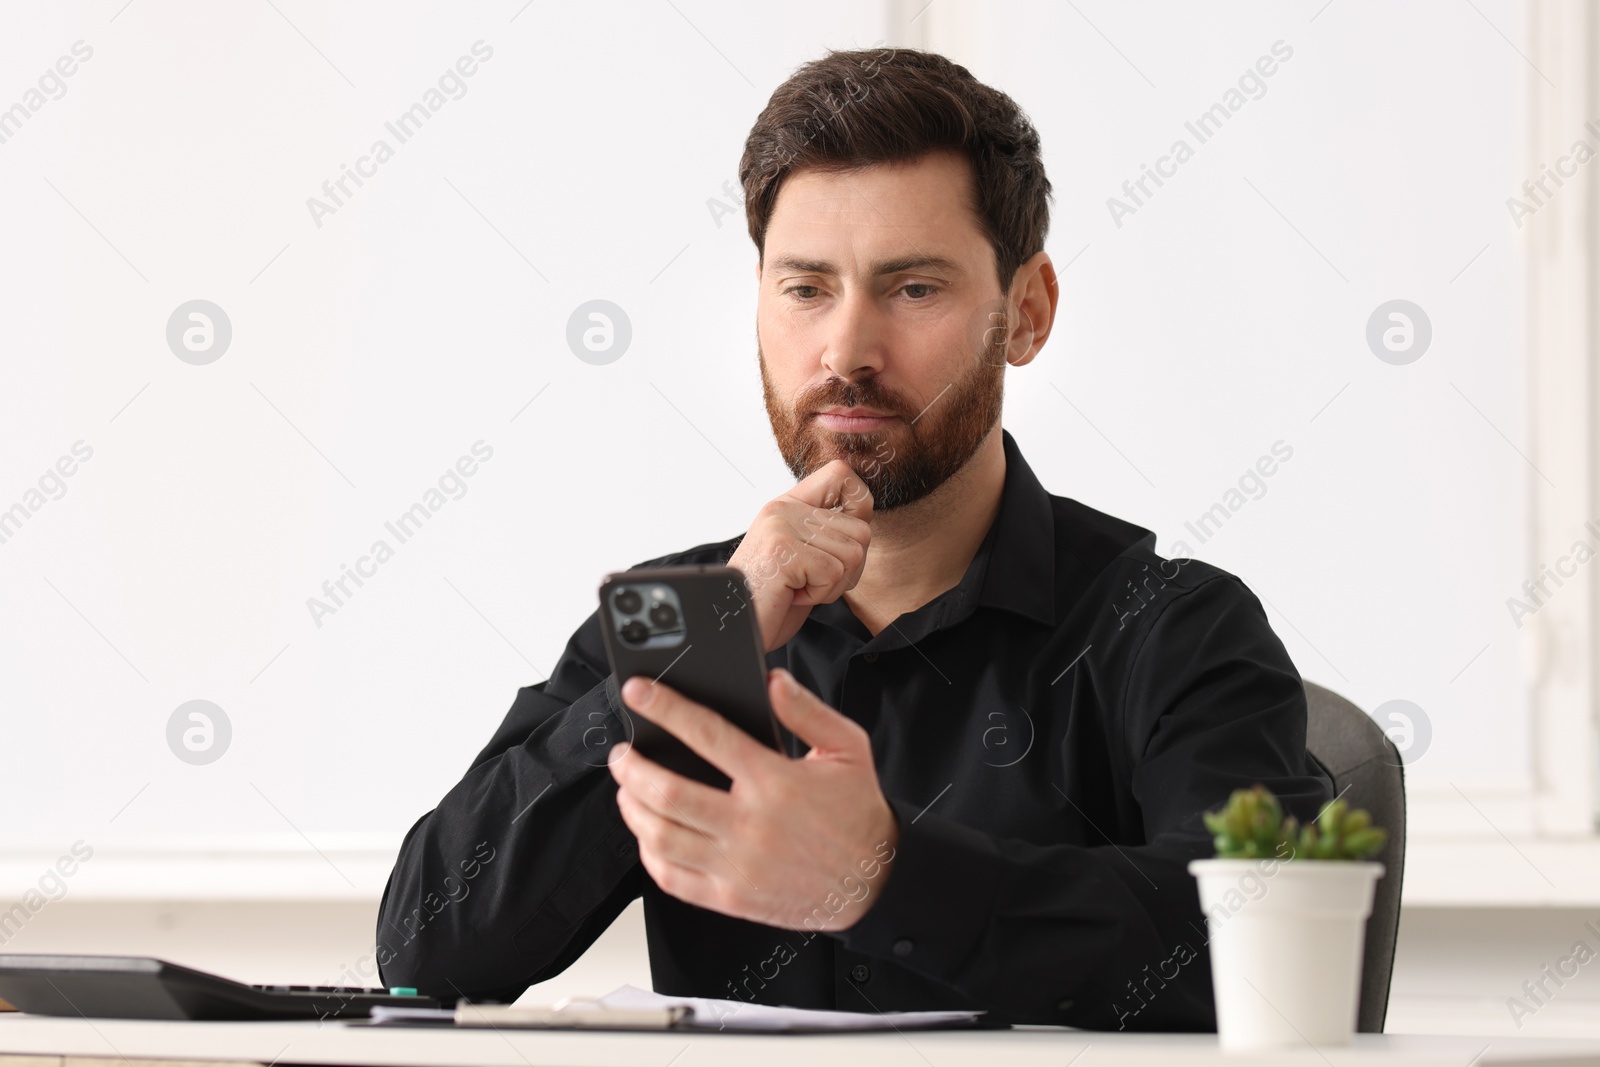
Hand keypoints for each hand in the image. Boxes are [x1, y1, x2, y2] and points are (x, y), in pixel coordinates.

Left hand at [607, 667, 899, 931]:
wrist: (875, 881)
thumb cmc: (858, 812)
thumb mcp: (848, 748)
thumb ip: (808, 711)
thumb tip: (772, 681)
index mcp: (774, 781)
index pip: (707, 734)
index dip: (665, 708)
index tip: (638, 692)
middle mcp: (749, 825)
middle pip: (667, 792)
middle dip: (632, 767)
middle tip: (622, 753)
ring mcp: (736, 866)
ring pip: (661, 836)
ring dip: (632, 808)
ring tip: (627, 789)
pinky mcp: (730, 898)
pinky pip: (672, 878)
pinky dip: (648, 853)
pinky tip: (648, 834)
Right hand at [727, 459, 873, 652]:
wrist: (733, 625)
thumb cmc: (769, 597)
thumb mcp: (802, 555)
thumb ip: (827, 533)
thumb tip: (864, 518)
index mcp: (789, 506)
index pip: (840, 474)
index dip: (858, 505)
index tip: (839, 540)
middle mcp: (785, 510)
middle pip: (861, 531)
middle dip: (847, 569)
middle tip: (810, 580)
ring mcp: (782, 526)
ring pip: (853, 553)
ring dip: (832, 584)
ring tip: (798, 586)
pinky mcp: (783, 549)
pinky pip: (834, 573)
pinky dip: (819, 594)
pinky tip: (791, 593)